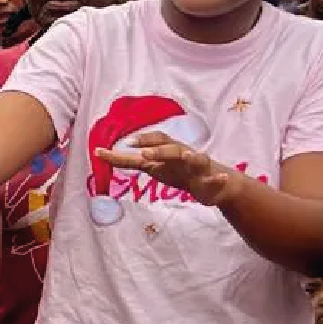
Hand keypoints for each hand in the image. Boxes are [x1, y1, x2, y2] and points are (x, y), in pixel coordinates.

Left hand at [95, 132, 243, 207]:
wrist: (214, 182)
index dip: (141, 141)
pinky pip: (218, 179)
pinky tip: (222, 177)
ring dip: (193, 157)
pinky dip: (220, 178)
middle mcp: (184, 154)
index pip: (154, 141)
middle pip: (171, 149)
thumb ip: (127, 160)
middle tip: (144, 155)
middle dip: (159, 150)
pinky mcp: (213, 180)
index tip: (126, 143)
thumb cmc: (178, 170)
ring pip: (197, 159)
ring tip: (189, 156)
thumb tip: (100, 153)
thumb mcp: (151, 165)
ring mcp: (199, 167)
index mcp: (168, 150)